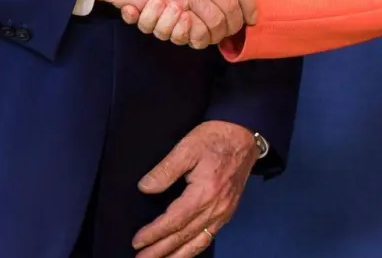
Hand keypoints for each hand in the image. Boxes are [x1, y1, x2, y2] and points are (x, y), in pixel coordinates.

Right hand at [99, 0, 254, 44]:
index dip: (248, 3)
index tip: (250, 16)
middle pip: (230, 4)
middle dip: (234, 23)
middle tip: (230, 32)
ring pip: (215, 20)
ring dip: (216, 33)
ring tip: (212, 36)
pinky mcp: (172, 7)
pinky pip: (195, 29)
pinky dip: (197, 36)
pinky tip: (194, 35)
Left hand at [133, 121, 258, 257]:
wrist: (244, 135)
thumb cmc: (214, 138)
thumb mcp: (187, 147)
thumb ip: (165, 170)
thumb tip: (145, 188)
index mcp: (204, 194)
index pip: (174, 221)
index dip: (154, 233)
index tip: (137, 241)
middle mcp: (216, 209)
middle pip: (184, 236)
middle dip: (161, 251)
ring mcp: (224, 212)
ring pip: (198, 242)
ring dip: (177, 256)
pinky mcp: (228, 211)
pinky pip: (210, 237)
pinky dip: (195, 248)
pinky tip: (184, 252)